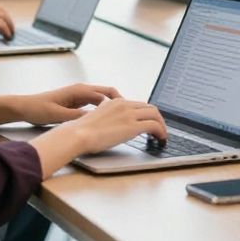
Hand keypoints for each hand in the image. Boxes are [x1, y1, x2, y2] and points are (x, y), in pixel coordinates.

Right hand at [0, 2, 13, 40]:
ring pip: (3, 16)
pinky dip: (7, 30)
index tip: (4, 23)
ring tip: (11, 33)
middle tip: (11, 28)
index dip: (1, 15)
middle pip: (1, 10)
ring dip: (10, 25)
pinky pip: (1, 24)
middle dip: (8, 19)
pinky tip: (7, 36)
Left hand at [0, 84, 124, 125]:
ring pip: (102, 99)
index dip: (120, 101)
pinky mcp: (76, 102)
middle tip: (131, 115)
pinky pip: (95, 104)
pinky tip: (106, 121)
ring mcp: (79, 95)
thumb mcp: (59, 115)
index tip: (129, 112)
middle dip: (121, 103)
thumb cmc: (39, 108)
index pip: (107, 93)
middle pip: (108, 94)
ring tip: (122, 119)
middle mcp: (81, 90)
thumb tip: (95, 119)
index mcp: (79, 90)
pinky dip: (103, 110)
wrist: (24, 106)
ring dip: (112, 107)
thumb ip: (77, 116)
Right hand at [28, 96, 167, 174]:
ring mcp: (129, 114)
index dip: (148, 114)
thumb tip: (116, 127)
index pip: (139, 104)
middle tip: (160, 129)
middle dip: (157, 119)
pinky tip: (160, 139)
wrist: (77, 135)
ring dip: (162, 125)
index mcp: (116, 101)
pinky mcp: (132, 126)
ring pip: (155, 114)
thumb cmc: (82, 132)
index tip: (150, 122)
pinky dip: (161, 132)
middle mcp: (124, 104)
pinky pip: (154, 126)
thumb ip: (110, 118)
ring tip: (162, 136)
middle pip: (150, 108)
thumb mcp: (98, 118)